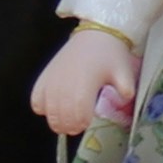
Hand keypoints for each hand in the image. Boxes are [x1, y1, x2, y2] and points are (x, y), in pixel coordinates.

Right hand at [30, 24, 139, 138]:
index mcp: (84, 86)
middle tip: (75, 128)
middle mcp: (65, 85)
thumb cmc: (109, 54)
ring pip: (47, 110)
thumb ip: (125, 88)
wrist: (94, 35)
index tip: (85, 125)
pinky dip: (41, 107)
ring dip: (55, 120)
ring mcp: (52, 81)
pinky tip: (51, 109)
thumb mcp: (123, 71)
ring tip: (64, 123)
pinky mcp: (44, 77)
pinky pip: (35, 99)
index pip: (78, 115)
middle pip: (61, 116)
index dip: (80, 124)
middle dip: (68, 126)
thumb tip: (126, 99)